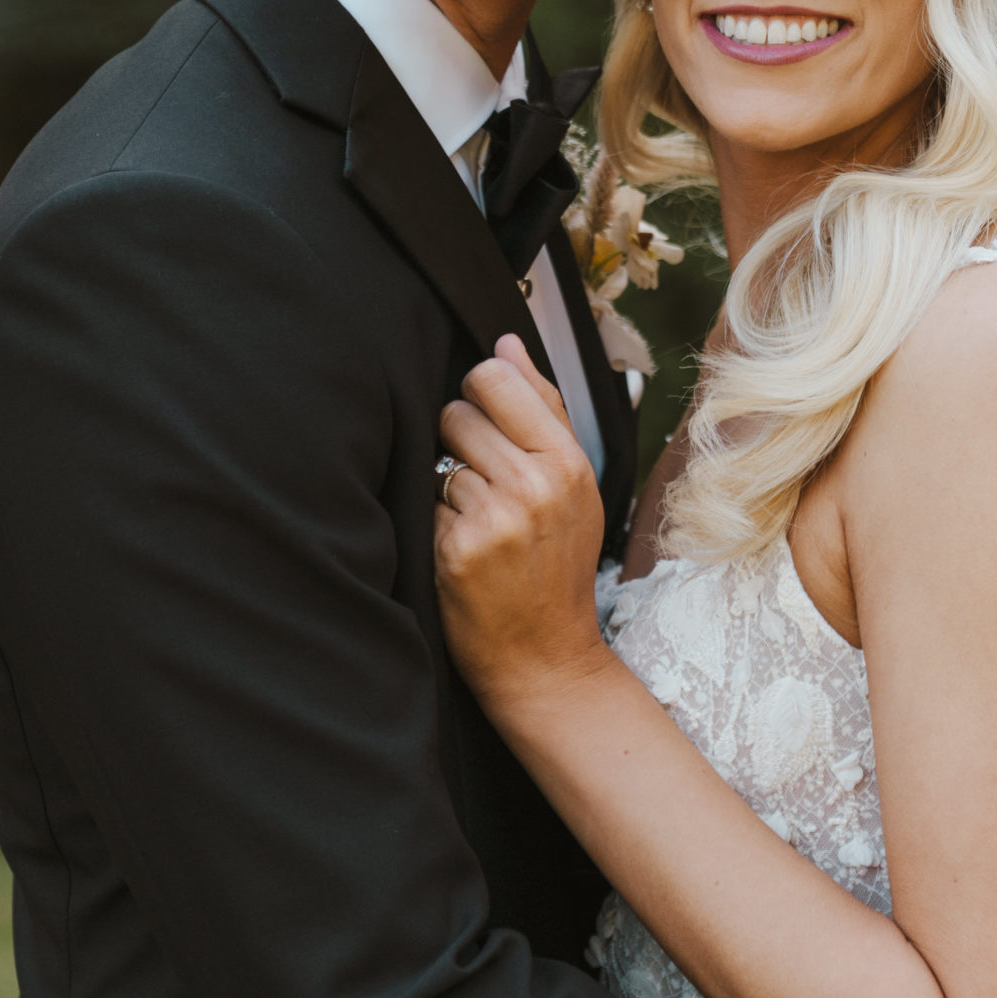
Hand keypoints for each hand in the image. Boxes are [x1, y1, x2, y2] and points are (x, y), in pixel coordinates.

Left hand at [434, 336, 608, 717]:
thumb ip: (540, 408)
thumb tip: (506, 340)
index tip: (487, 421)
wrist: (545, 657)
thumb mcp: (572, 485)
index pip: (496, 376)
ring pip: (438, 458)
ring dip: (448, 483)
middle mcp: (534, 485)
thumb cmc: (556, 567)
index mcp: (568, 462)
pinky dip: (435, 520)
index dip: (480, 394)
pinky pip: (424, 502)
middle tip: (485, 483)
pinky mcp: (454, 549)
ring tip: (479, 520)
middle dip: (460, 439)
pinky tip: (461, 547)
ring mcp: (493, 518)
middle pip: (458, 412)